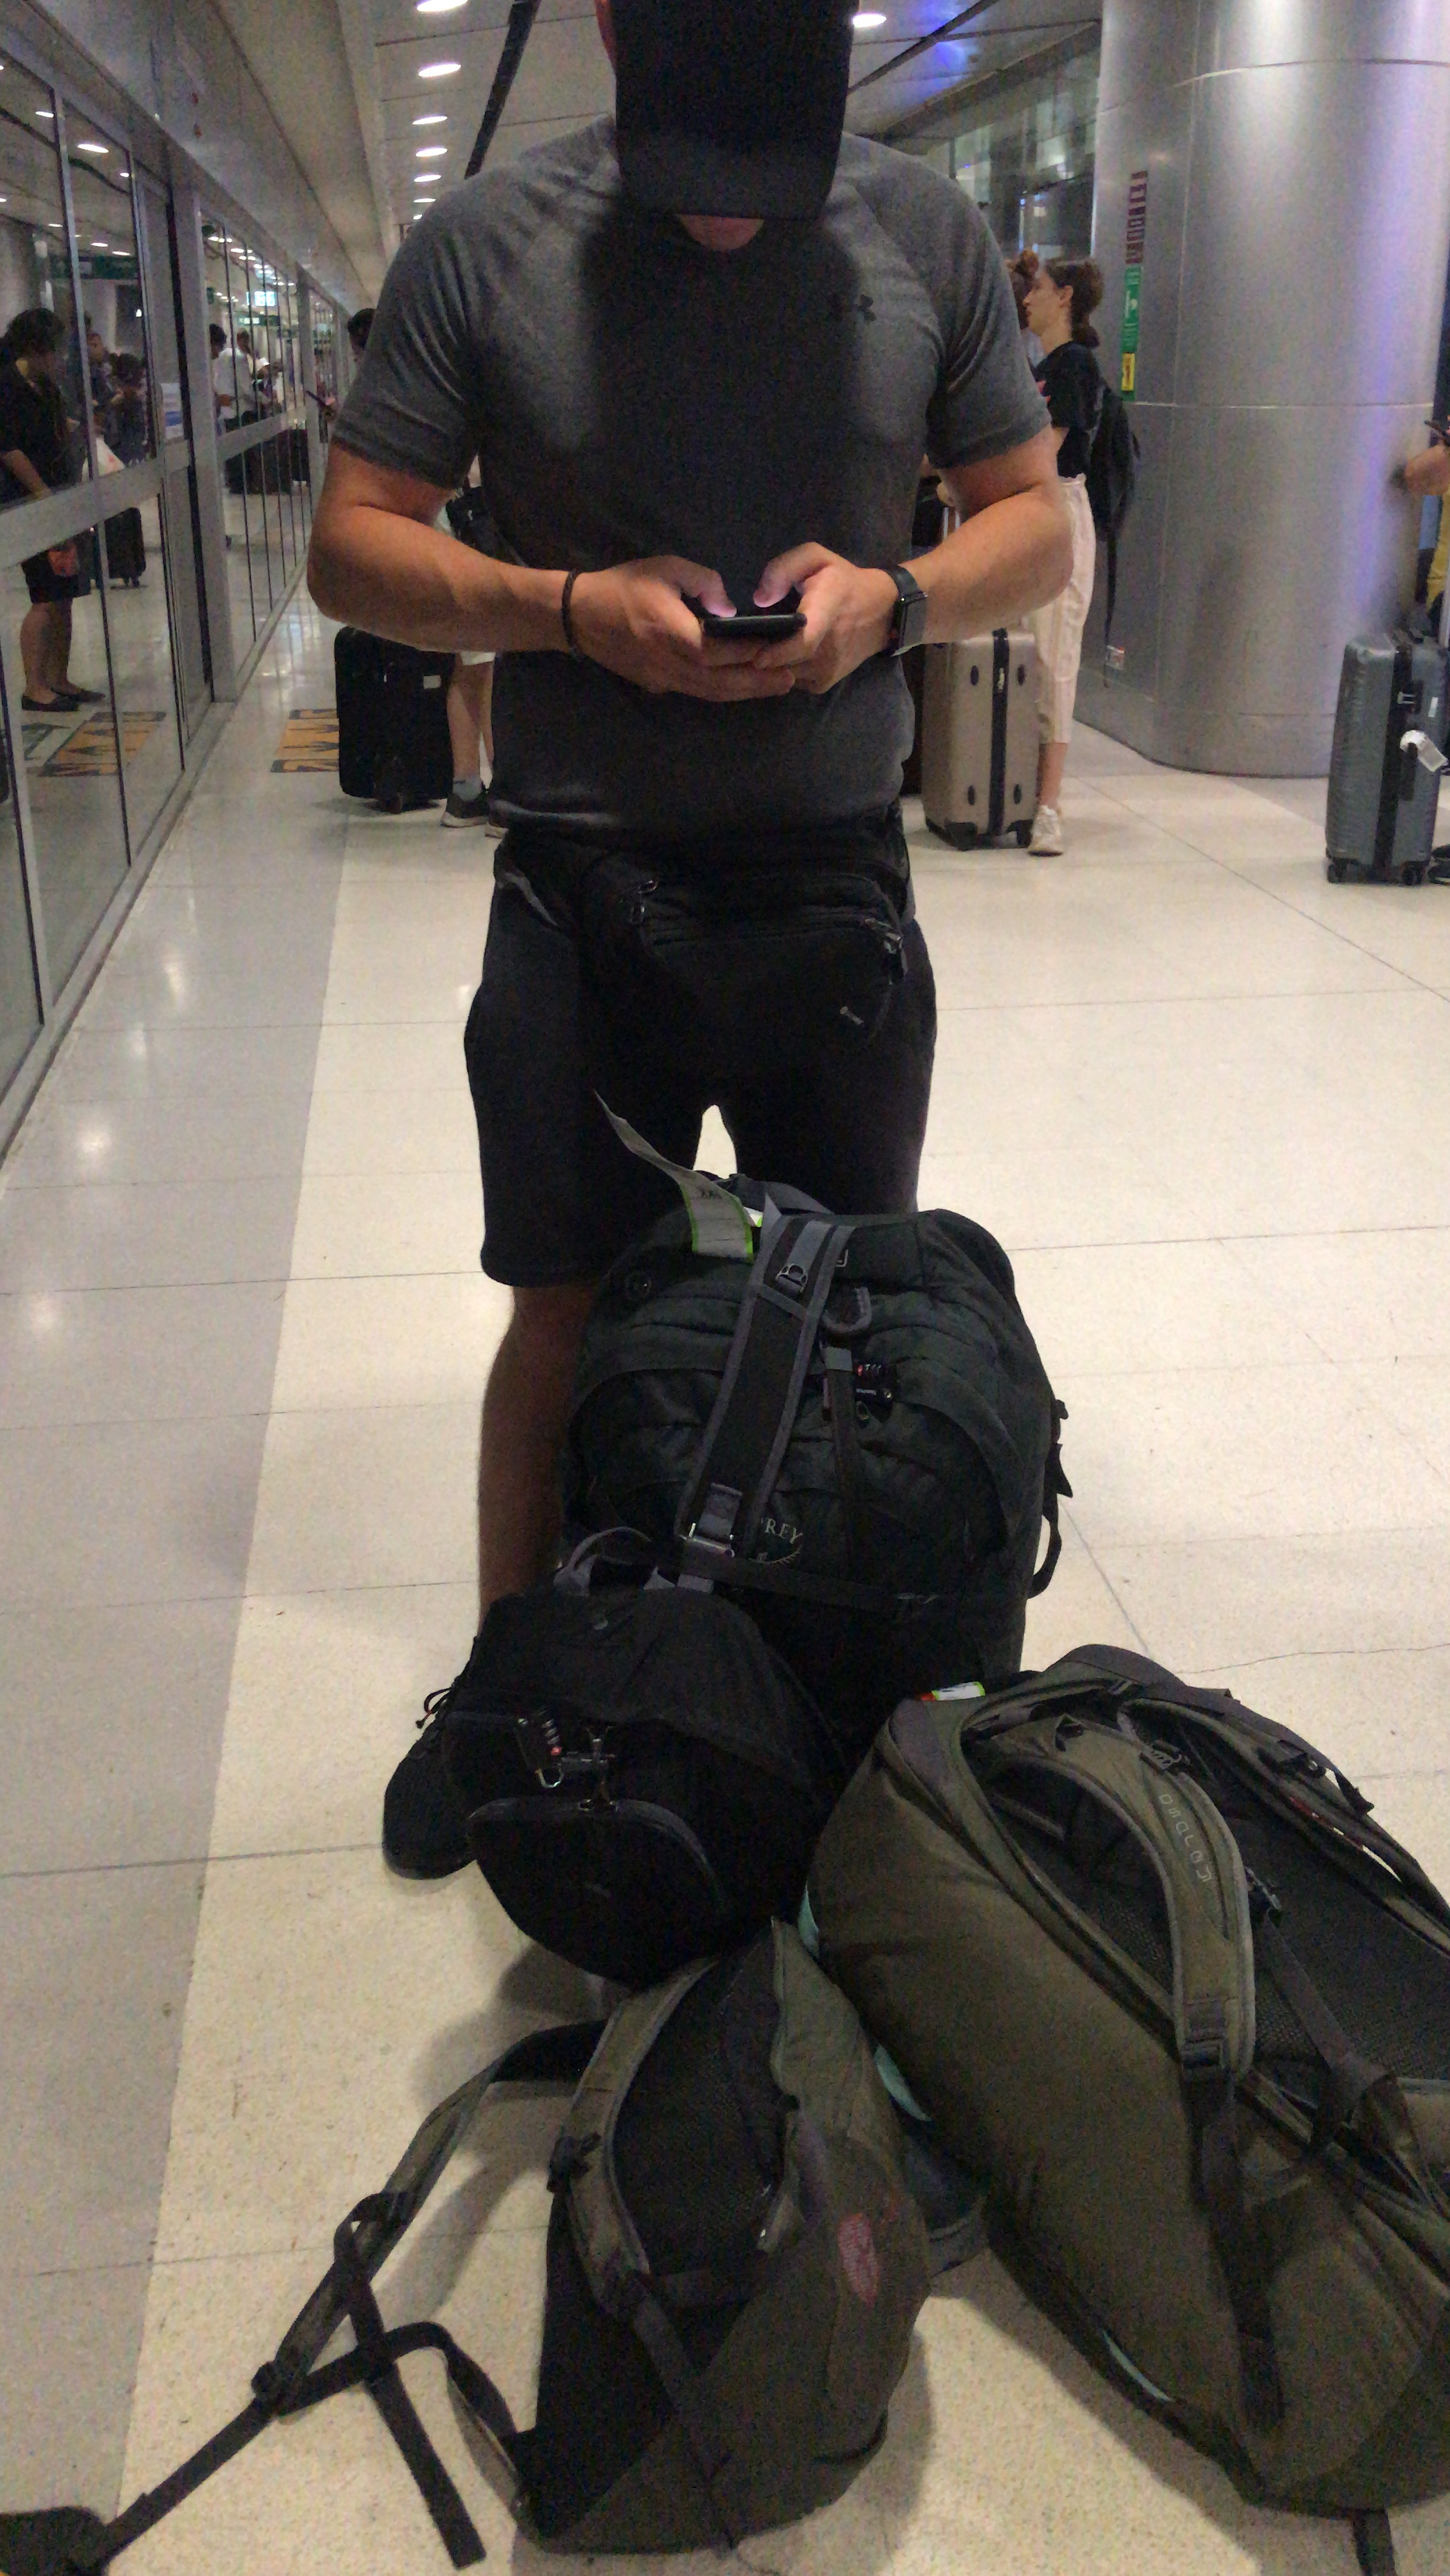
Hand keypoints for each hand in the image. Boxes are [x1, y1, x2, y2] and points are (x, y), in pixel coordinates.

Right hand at [567, 556, 796, 700]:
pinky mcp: (656, 685)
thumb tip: (730, 607)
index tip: (776, 648)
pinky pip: (696, 692)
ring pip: (709, 693)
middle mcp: (668, 662)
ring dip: (743, 692)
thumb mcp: (665, 568)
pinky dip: (722, 692)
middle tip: (788, 681)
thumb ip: (703, 582)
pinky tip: (742, 687)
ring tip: (774, 688)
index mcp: (670, 631)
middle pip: (719, 681)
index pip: (716, 651)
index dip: (747, 652)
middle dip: (756, 682)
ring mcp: (661, 678)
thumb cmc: (623, 585)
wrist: (579, 615)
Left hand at [749, 544, 899, 693]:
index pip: (805, 642)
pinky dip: (781, 671)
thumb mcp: (817, 558)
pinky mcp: (823, 684)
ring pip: (786, 675)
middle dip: (760, 659)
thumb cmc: (843, 582)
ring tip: (755, 650)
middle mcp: (828, 648)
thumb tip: (761, 598)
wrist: (882, 613)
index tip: (757, 657)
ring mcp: (826, 670)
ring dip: (769, 666)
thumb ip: (785, 569)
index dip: (779, 653)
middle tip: (739, 648)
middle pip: (787, 663)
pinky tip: (779, 655)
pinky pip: (792, 681)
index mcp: (827, 612)